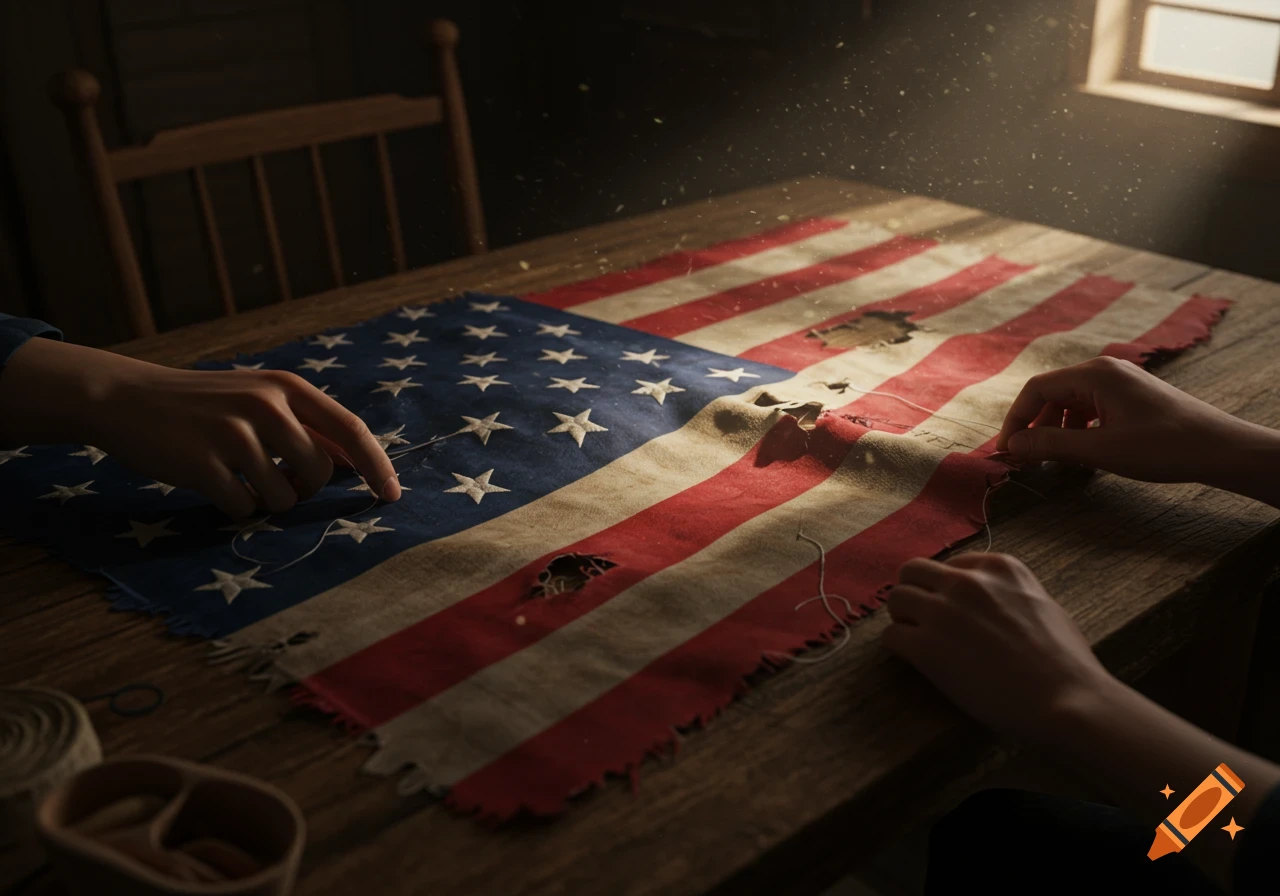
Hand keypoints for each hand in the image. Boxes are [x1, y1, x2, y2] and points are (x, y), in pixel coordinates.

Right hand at [0, 339, 398, 518]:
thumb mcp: (260, 398)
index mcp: (286, 387)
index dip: (377, 466)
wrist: (126, 398)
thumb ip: (307, 426)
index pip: (350, 430)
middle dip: (304, 490)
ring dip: (266, 501)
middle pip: (319, 473)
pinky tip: (214, 485)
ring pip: (283, 497)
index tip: (392, 495)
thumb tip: (358, 463)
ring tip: (238, 478)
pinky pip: (243, 508)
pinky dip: (235, 508)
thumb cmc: (206, 404)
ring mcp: (233, 434)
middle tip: (275, 481)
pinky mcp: (202, 464)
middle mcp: (265, 405)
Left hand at [882, 553, 1113, 744]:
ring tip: (918, 641)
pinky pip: (891, 636)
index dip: (947, 587)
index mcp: (999, 567)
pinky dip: (899, 648)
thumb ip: (1012, 595)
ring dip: (902, 618)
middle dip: (914, 592)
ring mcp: (943, 612)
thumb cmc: (1066, 663)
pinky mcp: (926, 647)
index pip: (951, 564)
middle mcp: (966, 581)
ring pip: (895, 598)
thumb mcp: (1044, 607)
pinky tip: (916, 662)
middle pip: (913, 571)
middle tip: (923, 619)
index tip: (953, 608)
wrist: (1065, 699)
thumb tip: (997, 605)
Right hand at [996, 356, 1252, 481]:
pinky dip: (1076, 427)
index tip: (1007, 449)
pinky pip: (1089, 406)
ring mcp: (1119, 381)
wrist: (1219, 448)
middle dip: (1034, 426)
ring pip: (1069, 401)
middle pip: (1051, 393)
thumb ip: (1051, 445)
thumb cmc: (1162, 447)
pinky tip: (1080, 450)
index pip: (1037, 388)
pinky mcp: (1129, 395)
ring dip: (1055, 429)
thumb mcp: (1100, 449)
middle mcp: (1104, 369)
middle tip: (1025, 459)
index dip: (1015, 420)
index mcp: (1095, 374)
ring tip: (1051, 458)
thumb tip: (1013, 446)